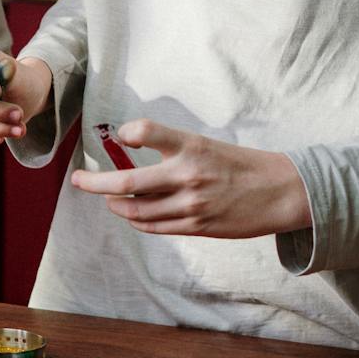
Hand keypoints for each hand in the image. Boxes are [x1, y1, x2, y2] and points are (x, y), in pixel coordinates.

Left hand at [71, 119, 312, 238]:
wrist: (280, 192)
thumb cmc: (240, 164)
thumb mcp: (206, 145)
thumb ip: (171, 149)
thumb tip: (129, 151)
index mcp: (191, 145)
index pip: (143, 131)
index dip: (124, 133)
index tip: (119, 137)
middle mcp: (187, 174)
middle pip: (126, 181)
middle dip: (94, 183)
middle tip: (78, 180)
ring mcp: (190, 204)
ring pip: (135, 209)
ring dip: (115, 204)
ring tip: (108, 199)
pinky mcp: (195, 226)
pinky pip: (154, 226)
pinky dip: (136, 220)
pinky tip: (131, 214)